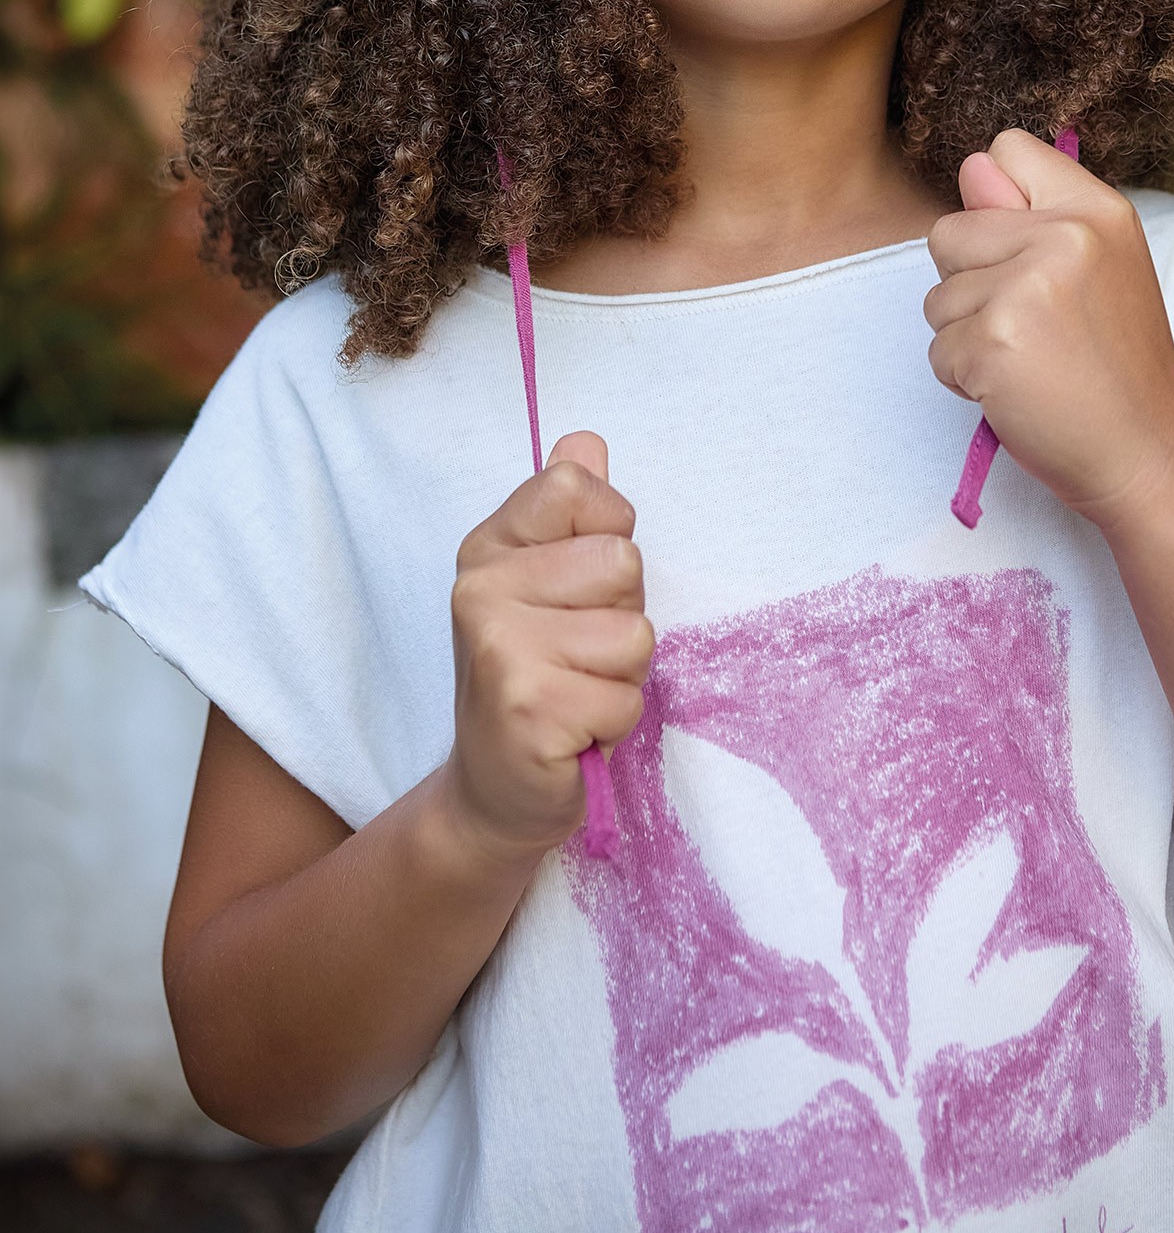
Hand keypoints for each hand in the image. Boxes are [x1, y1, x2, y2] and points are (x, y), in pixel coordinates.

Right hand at [441, 431, 653, 860]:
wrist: (495, 792)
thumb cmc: (539, 677)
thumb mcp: (550, 584)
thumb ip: (571, 512)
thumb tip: (586, 440)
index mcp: (490, 546)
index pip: (577, 487)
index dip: (609, 533)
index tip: (581, 583)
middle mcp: (482, 588)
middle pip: (622, 561)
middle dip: (622, 614)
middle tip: (580, 654)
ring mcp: (500, 649)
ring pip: (634, 634)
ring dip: (622, 676)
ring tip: (577, 691)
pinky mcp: (529, 710)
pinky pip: (626, 697)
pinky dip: (614, 723)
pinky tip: (574, 732)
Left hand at [923, 129, 1173, 530]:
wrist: (1146, 455)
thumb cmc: (1116, 367)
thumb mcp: (1099, 271)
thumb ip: (1032, 216)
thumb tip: (971, 168)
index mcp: (1097, 210)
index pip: (1006, 150)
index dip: (994, 204)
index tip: (1025, 255)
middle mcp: (1066, 237)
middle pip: (948, 231)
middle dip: (969, 284)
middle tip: (1030, 327)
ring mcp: (1027, 289)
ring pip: (935, 298)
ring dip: (965, 337)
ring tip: (1028, 362)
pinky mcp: (993, 342)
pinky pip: (937, 351)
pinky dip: (963, 380)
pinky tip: (1015, 391)